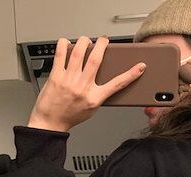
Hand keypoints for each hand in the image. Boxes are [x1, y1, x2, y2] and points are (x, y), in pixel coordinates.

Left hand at [27, 36, 146, 131]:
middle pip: (96, 60)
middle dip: (102, 45)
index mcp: (95, 98)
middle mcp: (83, 87)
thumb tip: (103, 79)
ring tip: (87, 40)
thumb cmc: (71, 116)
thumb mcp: (92, 109)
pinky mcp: (56, 75)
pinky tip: (67, 43)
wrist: (51, 122)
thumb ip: (99, 94)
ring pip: (79, 52)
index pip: (117, 84)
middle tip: (104, 40)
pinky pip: (60, 54)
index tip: (139, 67)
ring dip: (85, 41)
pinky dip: (64, 44)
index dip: (131, 74)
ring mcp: (69, 80)